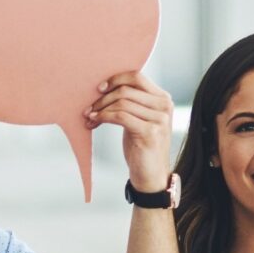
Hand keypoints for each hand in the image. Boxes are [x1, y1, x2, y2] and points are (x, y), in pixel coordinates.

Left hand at [89, 72, 174, 192]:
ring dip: (100, 109)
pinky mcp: (150, 132)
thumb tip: (105, 88)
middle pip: (126, 90)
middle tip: (89, 108)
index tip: (99, 89)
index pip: (136, 77)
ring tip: (90, 117)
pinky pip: (120, 116)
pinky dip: (103, 117)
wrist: (151, 175)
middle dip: (103, 98)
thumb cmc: (142, 146)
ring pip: (121, 103)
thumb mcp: (140, 119)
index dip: (115, 79)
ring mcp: (159, 119)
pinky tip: (94, 122)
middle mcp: (164, 106)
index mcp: (163, 98)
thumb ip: (133, 102)